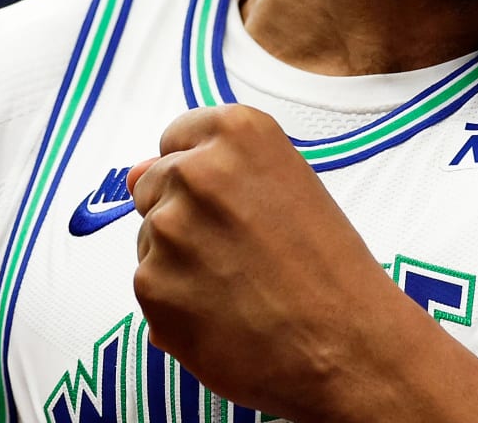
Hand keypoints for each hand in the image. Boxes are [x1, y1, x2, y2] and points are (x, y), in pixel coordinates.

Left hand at [128, 105, 412, 420]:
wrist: (346, 345)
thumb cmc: (327, 268)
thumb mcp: (287, 190)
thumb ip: (210, 169)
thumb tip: (131, 173)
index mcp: (238, 133)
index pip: (177, 137)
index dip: (201, 174)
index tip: (227, 203)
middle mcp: (197, 170)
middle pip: (155, 184)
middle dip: (184, 216)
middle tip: (239, 252)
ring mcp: (169, 228)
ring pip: (149, 238)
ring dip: (179, 261)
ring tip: (238, 287)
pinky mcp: (151, 284)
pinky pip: (149, 285)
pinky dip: (176, 303)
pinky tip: (222, 315)